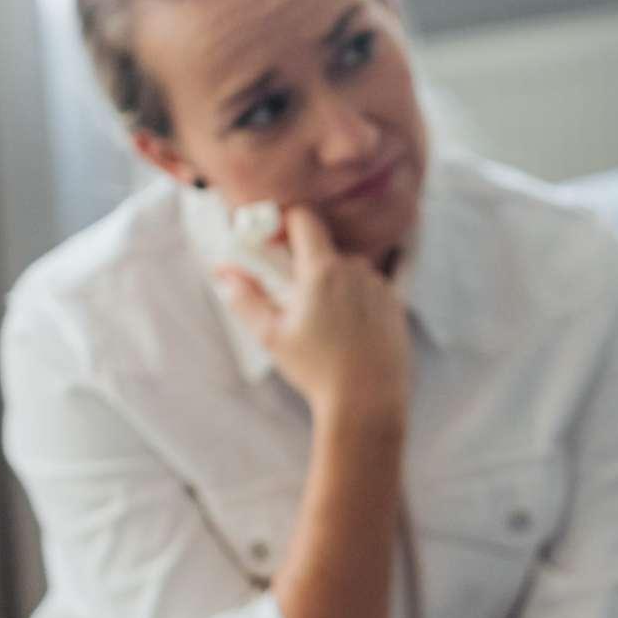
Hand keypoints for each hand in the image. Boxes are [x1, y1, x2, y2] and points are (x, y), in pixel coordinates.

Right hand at [216, 206, 410, 432]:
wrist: (368, 400)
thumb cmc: (317, 369)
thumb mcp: (271, 335)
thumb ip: (245, 298)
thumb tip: (223, 273)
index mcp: (322, 270)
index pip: (304, 217)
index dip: (284, 221)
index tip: (271, 239)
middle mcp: (355, 269)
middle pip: (324, 247)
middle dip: (304, 262)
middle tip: (290, 292)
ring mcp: (379, 284)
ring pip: (347, 268)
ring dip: (330, 282)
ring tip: (320, 321)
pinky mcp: (395, 302)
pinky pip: (368, 287)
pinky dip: (353, 298)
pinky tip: (345, 328)